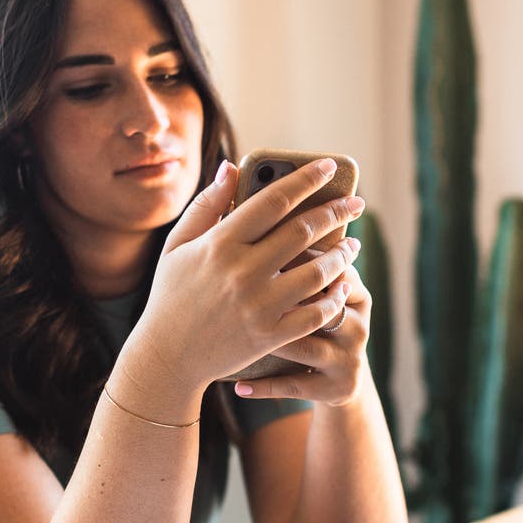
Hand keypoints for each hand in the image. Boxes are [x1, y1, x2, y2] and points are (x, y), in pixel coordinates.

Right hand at [123, 158, 364, 393]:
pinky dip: (334, 298)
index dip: (306, 179)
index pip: (273, 201)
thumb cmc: (171, 295)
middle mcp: (242, 272)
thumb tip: (233, 167)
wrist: (166, 356)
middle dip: (336, 211)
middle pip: (303, 232)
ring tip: (353, 244)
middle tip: (356, 203)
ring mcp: (258, 306)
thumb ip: (207, 205)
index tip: (329, 166)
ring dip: (343, 255)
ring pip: (317, 272)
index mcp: (220, 244)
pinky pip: (315, 314)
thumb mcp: (177, 245)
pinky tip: (343, 286)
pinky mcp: (269, 336)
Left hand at [232, 249, 369, 406]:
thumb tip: (253, 204)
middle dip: (284, 292)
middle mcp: (357, 324)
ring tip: (238, 334)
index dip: (299, 255)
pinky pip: (296, 386)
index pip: (333, 265)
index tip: (258, 247)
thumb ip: (297, 252)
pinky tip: (238, 385)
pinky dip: (264, 386)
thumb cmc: (311, 321)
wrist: (335, 380)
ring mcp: (347, 358)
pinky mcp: (334, 388)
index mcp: (354, 292)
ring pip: (306, 345)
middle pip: (325, 302)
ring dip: (272, 341)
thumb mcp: (317, 291)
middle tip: (242, 285)